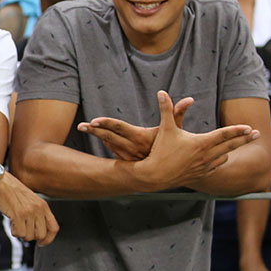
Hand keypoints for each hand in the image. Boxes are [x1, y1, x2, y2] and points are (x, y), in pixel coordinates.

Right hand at [0, 172, 58, 245]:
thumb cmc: (12, 191)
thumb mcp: (31, 200)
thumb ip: (37, 213)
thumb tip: (38, 232)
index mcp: (44, 205)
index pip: (54, 228)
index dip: (48, 239)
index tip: (42, 243)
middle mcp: (38, 209)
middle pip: (41, 235)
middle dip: (31, 236)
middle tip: (23, 229)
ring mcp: (29, 212)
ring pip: (29, 236)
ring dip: (21, 233)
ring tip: (16, 223)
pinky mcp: (18, 215)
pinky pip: (19, 233)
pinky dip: (14, 231)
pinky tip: (11, 222)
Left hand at [78, 97, 192, 159]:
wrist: (177, 171)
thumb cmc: (176, 147)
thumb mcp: (177, 129)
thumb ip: (178, 112)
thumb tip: (189, 99)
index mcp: (141, 138)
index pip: (120, 128)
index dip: (106, 124)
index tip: (93, 120)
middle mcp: (133, 149)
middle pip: (110, 137)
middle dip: (94, 131)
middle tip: (80, 125)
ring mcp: (130, 157)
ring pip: (110, 145)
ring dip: (97, 136)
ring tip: (83, 128)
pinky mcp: (130, 162)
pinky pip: (115, 152)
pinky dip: (107, 144)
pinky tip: (100, 137)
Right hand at [134, 91, 259, 190]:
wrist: (155, 175)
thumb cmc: (160, 150)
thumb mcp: (165, 128)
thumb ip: (166, 109)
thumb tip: (161, 92)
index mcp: (201, 143)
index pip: (224, 135)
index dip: (238, 130)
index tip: (250, 127)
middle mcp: (206, 155)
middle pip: (230, 146)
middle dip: (245, 139)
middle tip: (258, 134)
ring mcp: (205, 166)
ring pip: (224, 157)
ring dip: (232, 150)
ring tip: (238, 144)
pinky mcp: (201, 174)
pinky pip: (216, 166)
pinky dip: (221, 160)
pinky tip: (222, 157)